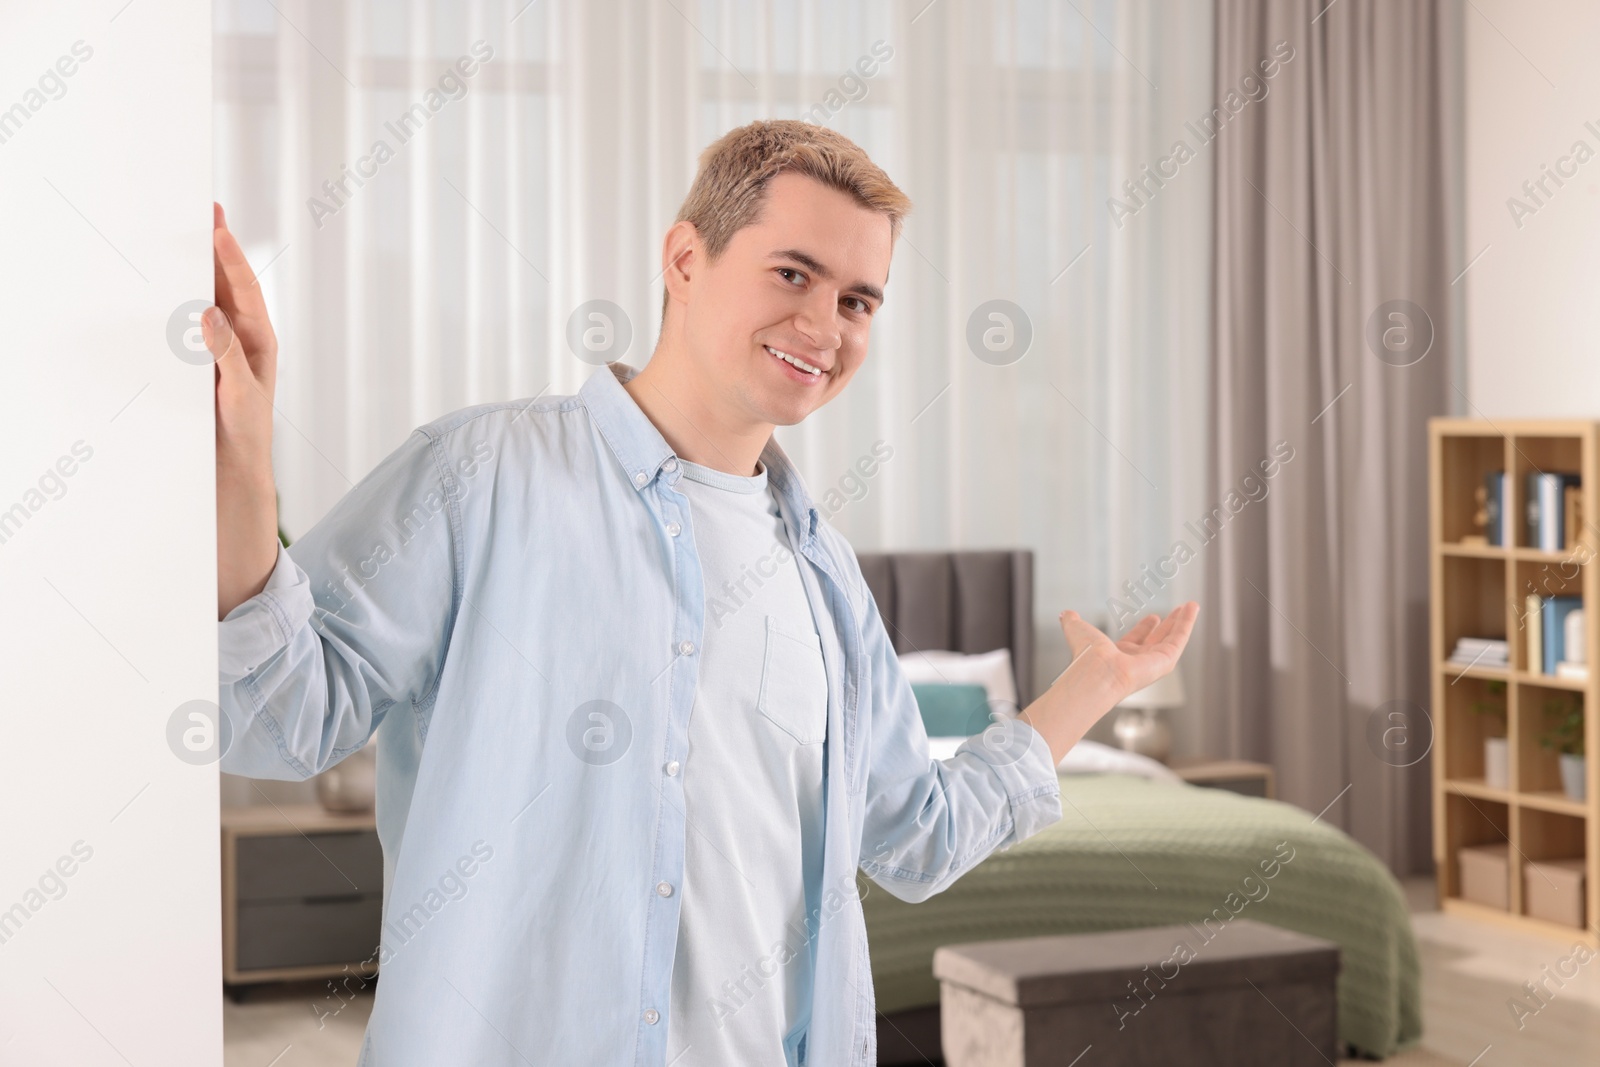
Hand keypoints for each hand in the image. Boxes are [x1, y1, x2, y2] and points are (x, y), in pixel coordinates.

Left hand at [211, 202, 282, 619]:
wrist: (233, 546)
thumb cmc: (206, 488)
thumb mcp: (190, 423)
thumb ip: (186, 379)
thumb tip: (162, 336)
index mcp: (237, 376)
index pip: (232, 307)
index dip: (222, 263)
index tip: (202, 215)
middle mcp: (252, 384)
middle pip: (248, 309)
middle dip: (230, 261)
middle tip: (208, 213)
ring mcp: (251, 406)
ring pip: (251, 337)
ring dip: (235, 291)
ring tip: (214, 246)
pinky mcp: (244, 433)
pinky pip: (238, 385)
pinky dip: (225, 351)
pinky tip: (208, 320)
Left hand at [1019, 602, 1199, 764]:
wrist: (1097, 672)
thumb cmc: (1086, 656)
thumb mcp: (1077, 630)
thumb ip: (1072, 621)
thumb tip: (1065, 613)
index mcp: (1118, 655)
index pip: (1136, 640)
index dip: (1145, 628)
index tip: (1153, 616)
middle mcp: (1137, 661)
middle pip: (1158, 640)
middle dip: (1168, 625)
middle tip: (1179, 611)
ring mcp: (1153, 662)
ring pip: (1172, 639)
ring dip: (1183, 622)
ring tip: (1192, 606)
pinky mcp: (1166, 661)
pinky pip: (1180, 639)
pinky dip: (1188, 623)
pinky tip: (1193, 608)